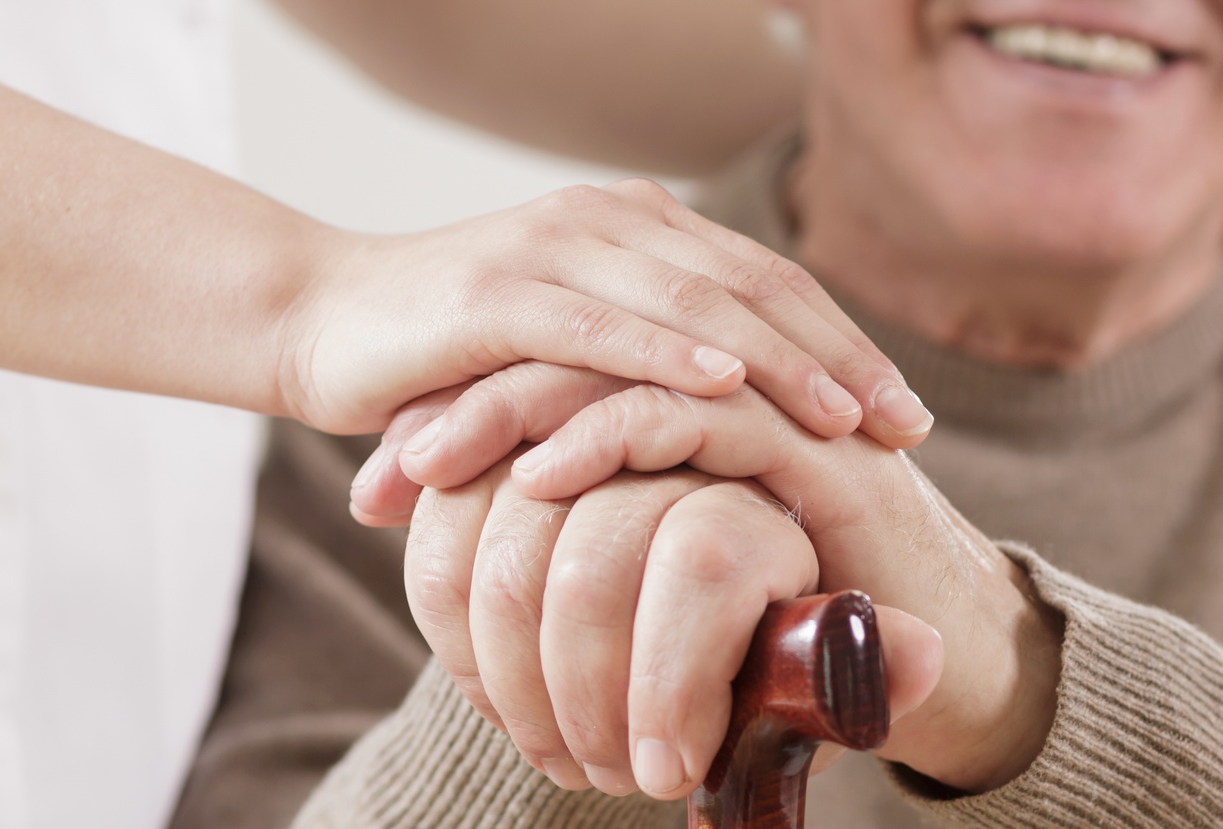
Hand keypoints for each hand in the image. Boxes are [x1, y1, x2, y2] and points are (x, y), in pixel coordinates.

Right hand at [281, 179, 931, 449]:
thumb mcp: (570, 360)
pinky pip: (599, 326)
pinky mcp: (496, 293)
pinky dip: (667, 358)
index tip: (906, 411)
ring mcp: (551, 249)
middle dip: (837, 356)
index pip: (766, 280)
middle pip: (752, 285)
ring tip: (843, 417)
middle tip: (905, 425)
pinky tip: (725, 391)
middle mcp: (605, 220)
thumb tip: (748, 444)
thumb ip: (646, 372)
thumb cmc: (449, 361)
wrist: (316, 324)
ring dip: (777, 361)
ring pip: (692, 302)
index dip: (843, 341)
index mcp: (635, 227)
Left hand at [404, 363, 1062, 795]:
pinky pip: (691, 414)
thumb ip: (610, 542)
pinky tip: (537, 477)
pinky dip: (604, 436)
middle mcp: (738, 374)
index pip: (564, 361)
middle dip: (468, 399)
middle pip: (575, 345)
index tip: (389, 464)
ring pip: (619, 364)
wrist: (936, 660)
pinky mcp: (812, 440)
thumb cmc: (801, 627)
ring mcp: (778, 397)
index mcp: (702, 389)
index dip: (471, 406)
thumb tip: (501, 558)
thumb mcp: (677, 578)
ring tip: (428, 461)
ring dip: (511, 410)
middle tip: (387, 453)